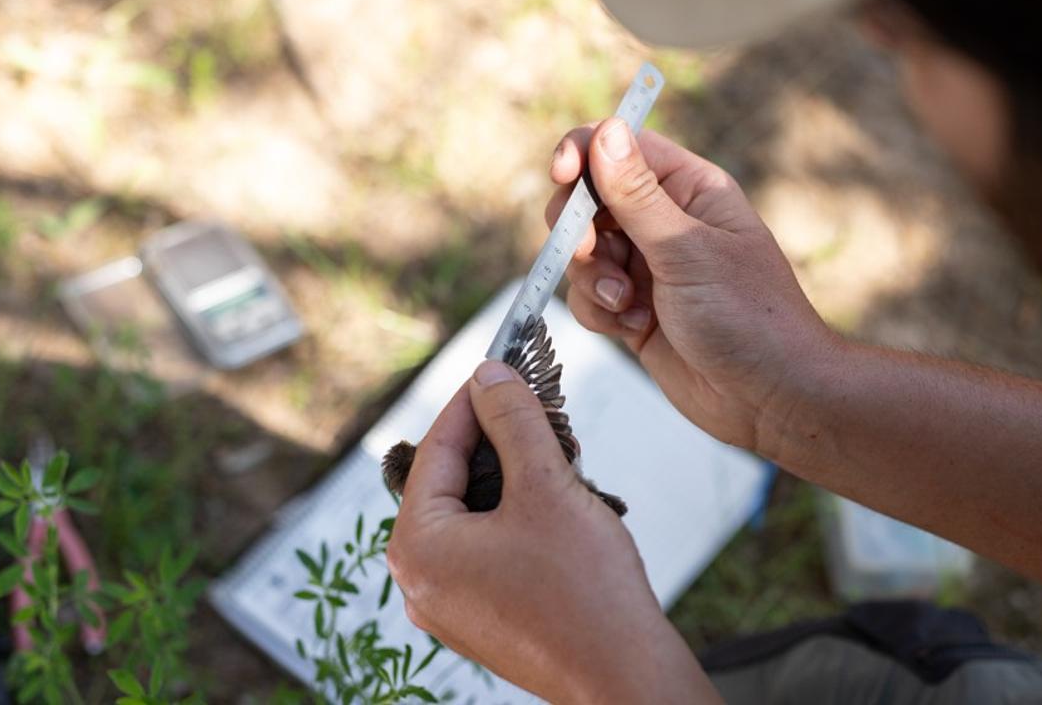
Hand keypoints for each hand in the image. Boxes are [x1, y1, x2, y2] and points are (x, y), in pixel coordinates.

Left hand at [387, 361, 720, 703]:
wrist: (623, 675)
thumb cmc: (584, 592)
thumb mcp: (546, 486)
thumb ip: (513, 420)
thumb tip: (489, 376)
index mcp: (417, 548)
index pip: (435, 450)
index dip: (471, 401)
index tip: (497, 368)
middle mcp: (419, 581)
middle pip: (450, 483)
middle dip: (495, 442)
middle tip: (532, 408)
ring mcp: (448, 606)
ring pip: (472, 515)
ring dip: (511, 479)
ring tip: (555, 456)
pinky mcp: (480, 619)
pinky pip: (486, 549)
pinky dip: (516, 518)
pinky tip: (557, 505)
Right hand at [549, 118, 841, 454]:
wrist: (768, 398)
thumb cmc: (749, 317)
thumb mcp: (687, 250)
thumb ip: (636, 196)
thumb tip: (605, 132)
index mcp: (691, 190)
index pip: (622, 149)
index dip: (585, 154)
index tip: (562, 174)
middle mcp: (666, 222)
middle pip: (590, 200)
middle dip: (580, 229)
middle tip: (591, 253)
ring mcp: (647, 267)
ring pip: (584, 252)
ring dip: (594, 278)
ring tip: (628, 306)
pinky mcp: (634, 310)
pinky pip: (590, 296)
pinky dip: (601, 312)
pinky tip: (635, 328)